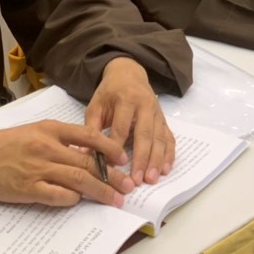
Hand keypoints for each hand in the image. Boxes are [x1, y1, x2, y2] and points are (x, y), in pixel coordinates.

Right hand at [0, 120, 134, 207]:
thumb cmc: (10, 143)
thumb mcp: (38, 131)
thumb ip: (63, 140)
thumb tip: (91, 154)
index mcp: (51, 129)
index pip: (88, 136)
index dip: (109, 148)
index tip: (123, 158)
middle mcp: (48, 147)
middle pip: (87, 162)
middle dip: (112, 176)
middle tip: (128, 186)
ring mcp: (38, 168)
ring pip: (77, 179)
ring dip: (99, 190)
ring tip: (115, 199)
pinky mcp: (28, 188)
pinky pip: (57, 195)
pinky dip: (71, 198)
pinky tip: (79, 201)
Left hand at [86, 57, 174, 185]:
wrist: (129, 73)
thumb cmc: (109, 93)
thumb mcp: (96, 105)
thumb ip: (91, 129)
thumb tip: (84, 157)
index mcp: (125, 99)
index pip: (121, 127)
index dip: (116, 147)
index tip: (111, 167)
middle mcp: (145, 105)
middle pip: (145, 134)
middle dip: (141, 158)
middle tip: (137, 180)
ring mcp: (157, 113)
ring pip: (159, 138)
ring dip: (157, 160)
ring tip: (151, 179)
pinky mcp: (164, 119)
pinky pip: (169, 137)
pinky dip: (169, 154)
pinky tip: (166, 169)